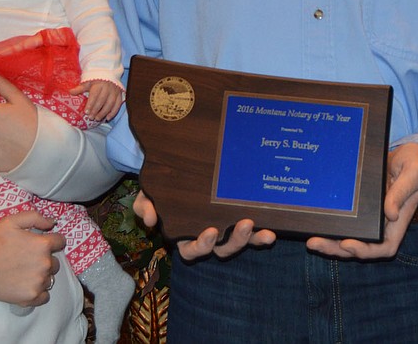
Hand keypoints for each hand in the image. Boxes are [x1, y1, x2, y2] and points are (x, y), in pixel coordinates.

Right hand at [0, 210, 63, 305]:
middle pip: (55, 262)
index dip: (52, 241)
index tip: (41, 245)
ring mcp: (39, 282)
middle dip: (45, 259)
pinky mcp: (31, 297)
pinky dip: (39, 292)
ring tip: (24, 273)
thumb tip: (52, 223)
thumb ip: (35, 217)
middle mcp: (45, 264)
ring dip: (42, 276)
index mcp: (43, 245)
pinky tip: (28, 286)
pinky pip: (45, 296)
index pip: (60, 242)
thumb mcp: (12, 221)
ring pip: (50, 278)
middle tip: (28, 260)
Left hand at [70, 79, 123, 121]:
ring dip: (104, 112)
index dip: (90, 104)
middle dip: (96, 110)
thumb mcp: (88, 82)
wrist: (109, 73)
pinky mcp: (119, 95)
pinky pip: (117, 105)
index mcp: (99, 84)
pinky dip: (113, 112)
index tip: (86, 112)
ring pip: (110, 104)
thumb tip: (70, 92)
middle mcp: (108, 88)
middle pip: (102, 100)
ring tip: (97, 119)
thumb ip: (80, 88)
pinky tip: (108, 118)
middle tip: (91, 117)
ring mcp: (115, 91)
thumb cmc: (96, 79)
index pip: (94, 95)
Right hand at [132, 190, 275, 260]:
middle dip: (233, 241)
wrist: (176, 168)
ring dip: (250, 239)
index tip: (210, 231)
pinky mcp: (239, 220)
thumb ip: (145, 206)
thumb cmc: (162, 187)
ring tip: (258, 226)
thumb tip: (151, 219)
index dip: (201, 246)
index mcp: (184, 235)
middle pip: (220, 250)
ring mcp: (224, 230)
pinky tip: (271, 230)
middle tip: (244, 225)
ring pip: (237, 243)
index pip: (191, 250)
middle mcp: (207, 237)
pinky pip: (252, 233)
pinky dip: (261, 236)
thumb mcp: (148, 194)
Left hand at [306, 142, 417, 259]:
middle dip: (337, 249)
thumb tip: (390, 214)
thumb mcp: (413, 173)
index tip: (348, 244)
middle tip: (316, 243)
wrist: (407, 153)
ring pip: (348, 237)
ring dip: (330, 242)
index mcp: (397, 221)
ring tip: (311, 240)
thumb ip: (402, 192)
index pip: (384, 247)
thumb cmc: (415, 163)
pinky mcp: (358, 207)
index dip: (366, 250)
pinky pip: (344, 221)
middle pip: (360, 247)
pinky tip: (314, 223)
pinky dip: (330, 225)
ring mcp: (368, 217)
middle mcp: (382, 224)